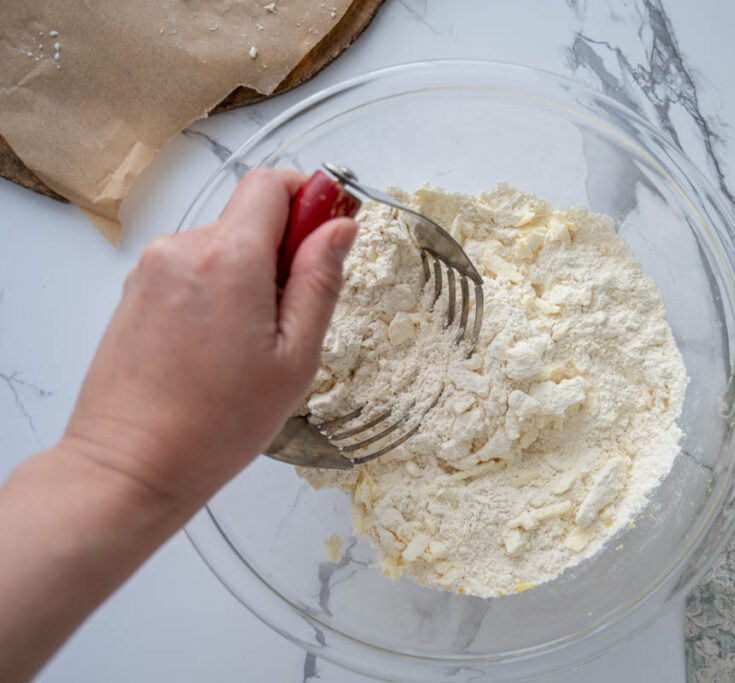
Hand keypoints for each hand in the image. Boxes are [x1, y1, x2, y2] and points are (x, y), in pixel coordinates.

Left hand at [62, 168, 356, 509]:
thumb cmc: (218, 423)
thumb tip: (339, 228)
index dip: (308, 198)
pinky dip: (215, 292)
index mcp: (228, 258)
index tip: (326, 235)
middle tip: (290, 320)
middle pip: (248, 218)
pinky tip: (217, 348)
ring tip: (248, 346)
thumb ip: (320, 281)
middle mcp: (182, 248)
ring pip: (221, 247)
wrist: (130, 465)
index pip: (271, 183)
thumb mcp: (296, 358)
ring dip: (247, 277)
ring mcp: (151, 269)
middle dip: (280, 253)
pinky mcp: (134, 292)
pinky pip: (191, 270)